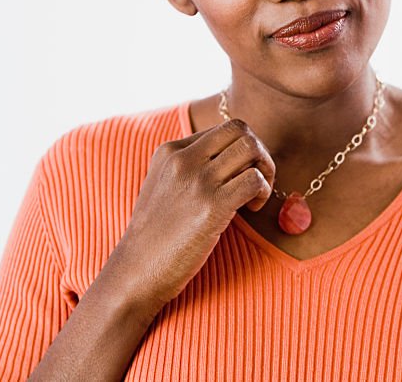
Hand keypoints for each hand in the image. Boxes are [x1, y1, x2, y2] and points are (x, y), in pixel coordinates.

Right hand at [110, 119, 274, 308]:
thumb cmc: (154, 236)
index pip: (223, 130)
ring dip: (265, 169)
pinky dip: (263, 191)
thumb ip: (188, 167)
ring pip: (250, 148)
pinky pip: (254, 179)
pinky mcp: (211, 205)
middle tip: (258, 179)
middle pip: (240, 129)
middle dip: (259, 151)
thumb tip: (230, 158)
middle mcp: (183, 159)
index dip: (240, 150)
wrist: (135, 272)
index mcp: (169, 151)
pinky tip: (253, 209)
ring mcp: (197, 180)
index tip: (238, 176)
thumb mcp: (162, 187)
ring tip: (256, 195)